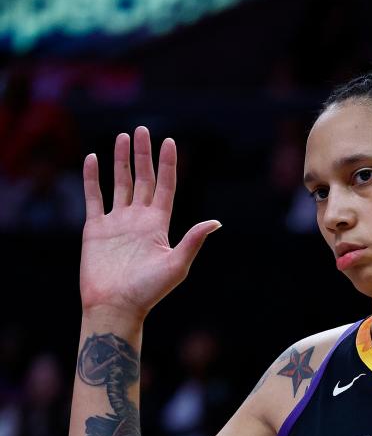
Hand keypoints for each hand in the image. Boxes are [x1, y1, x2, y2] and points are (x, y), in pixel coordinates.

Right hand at [80, 126, 220, 319]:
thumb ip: (193, 241)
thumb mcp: (176, 265)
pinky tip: (93, 159)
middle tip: (142, 130)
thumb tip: (216, 222)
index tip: (170, 142)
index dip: (167, 165)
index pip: (165, 187)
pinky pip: (93, 197)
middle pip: (142, 179)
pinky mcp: (95, 229)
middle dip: (143, 155)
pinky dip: (92, 178)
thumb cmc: (148, 291)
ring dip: (121, 161)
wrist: (115, 306)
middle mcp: (138, 220)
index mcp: (158, 225)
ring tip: (122, 137)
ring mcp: (117, 222)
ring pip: (120, 184)